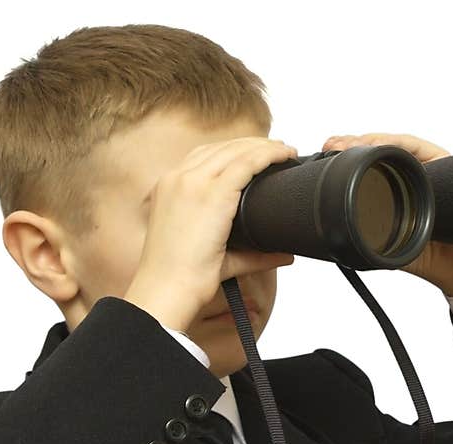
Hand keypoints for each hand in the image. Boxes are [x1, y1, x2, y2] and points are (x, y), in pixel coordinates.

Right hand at [124, 136, 297, 328]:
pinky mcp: (211, 193)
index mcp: (169, 188)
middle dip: (252, 145)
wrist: (167, 290)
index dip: (233, 151)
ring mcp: (192, 182)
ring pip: (235, 151)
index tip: (256, 154)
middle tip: (279, 150)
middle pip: (221, 148)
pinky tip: (283, 154)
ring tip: (285, 150)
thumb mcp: (216, 255)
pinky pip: (246, 163)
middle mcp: (177, 179)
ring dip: (263, 146)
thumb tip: (285, 255)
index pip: (204, 156)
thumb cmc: (182, 278)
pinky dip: (267, 155)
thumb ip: (251, 253)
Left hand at [321, 132, 452, 295]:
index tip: (324, 153)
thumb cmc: (430, 257)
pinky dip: (398, 143)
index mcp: (391, 191)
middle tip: (332, 145)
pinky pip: (418, 147)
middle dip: (351, 142)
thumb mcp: (389, 248)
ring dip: (370, 139)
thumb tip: (334, 240)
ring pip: (393, 143)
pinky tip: (380, 145)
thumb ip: (368, 238)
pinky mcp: (444, 162)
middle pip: (376, 149)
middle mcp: (407, 175)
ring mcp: (426, 167)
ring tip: (351, 143)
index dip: (344, 158)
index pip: (363, 167)